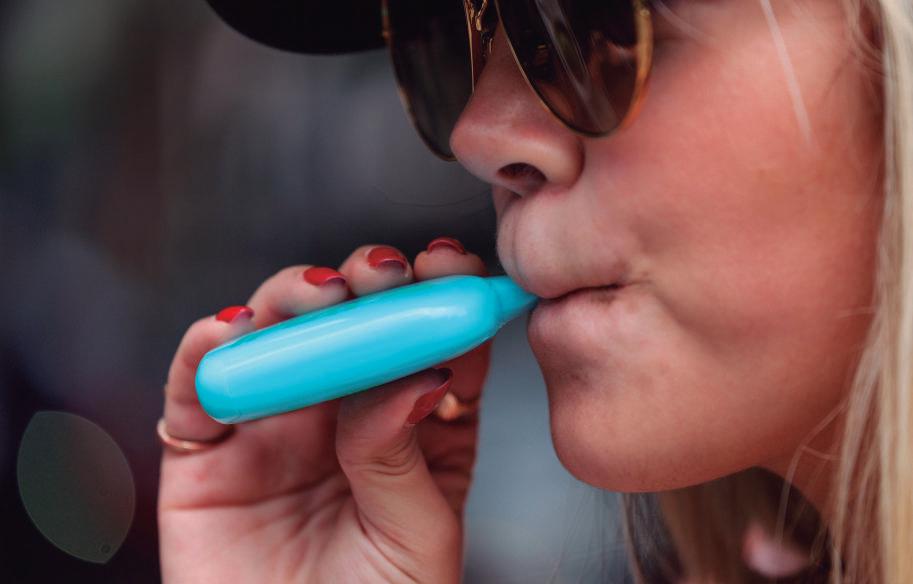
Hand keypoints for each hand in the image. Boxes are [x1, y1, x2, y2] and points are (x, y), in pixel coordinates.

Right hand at [158, 239, 490, 582]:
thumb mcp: (418, 542)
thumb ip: (405, 455)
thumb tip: (410, 373)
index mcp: (412, 432)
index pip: (430, 345)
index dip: (441, 297)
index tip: (452, 268)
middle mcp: (342, 416)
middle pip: (354, 326)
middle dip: (367, 285)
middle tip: (382, 273)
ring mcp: (273, 426)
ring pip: (277, 336)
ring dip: (293, 298)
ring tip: (319, 294)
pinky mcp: (204, 452)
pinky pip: (197, 387)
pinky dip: (205, 350)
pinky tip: (233, 331)